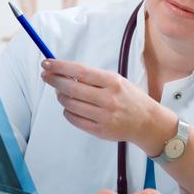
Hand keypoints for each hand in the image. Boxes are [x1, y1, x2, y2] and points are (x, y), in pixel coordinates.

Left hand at [40, 59, 176, 154]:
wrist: (147, 121)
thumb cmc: (129, 98)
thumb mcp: (116, 81)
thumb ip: (93, 78)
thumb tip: (64, 73)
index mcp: (112, 82)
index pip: (80, 71)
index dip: (60, 67)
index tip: (47, 63)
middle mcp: (108, 99)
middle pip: (71, 88)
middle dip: (54, 80)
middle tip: (46, 76)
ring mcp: (103, 116)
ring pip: (69, 104)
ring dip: (61, 97)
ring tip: (62, 93)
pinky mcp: (100, 130)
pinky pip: (74, 119)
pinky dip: (68, 111)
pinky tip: (70, 107)